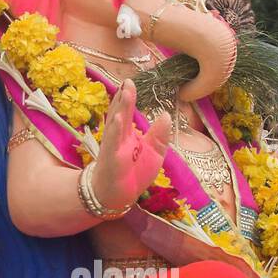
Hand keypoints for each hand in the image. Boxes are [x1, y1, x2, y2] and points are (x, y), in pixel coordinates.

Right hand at [92, 78, 171, 212]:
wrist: (118, 197)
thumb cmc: (133, 174)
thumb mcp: (154, 153)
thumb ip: (160, 135)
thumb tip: (166, 115)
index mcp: (127, 134)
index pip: (127, 112)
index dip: (128, 97)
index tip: (131, 81)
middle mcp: (118, 137)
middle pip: (120, 113)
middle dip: (124, 97)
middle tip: (128, 81)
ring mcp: (113, 147)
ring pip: (116, 124)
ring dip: (120, 107)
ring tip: (125, 92)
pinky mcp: (111, 158)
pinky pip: (112, 143)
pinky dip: (114, 130)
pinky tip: (118, 119)